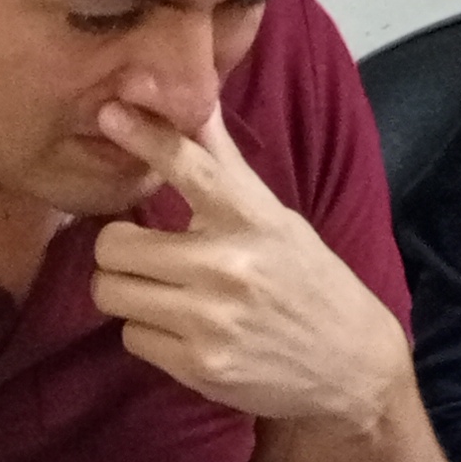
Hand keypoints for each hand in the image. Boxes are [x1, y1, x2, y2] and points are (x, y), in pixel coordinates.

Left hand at [91, 103, 412, 435]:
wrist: (350, 364)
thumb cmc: (307, 280)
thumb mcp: (276, 217)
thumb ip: (225, 165)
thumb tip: (194, 96)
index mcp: (252, 218)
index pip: (187, 163)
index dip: (143, 134)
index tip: (110, 112)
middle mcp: (229, 265)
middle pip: (114, 245)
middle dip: (121, 250)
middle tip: (145, 255)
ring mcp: (211, 320)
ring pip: (113, 292)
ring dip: (130, 292)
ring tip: (164, 294)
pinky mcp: (199, 366)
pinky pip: (131, 337)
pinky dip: (149, 333)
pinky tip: (184, 330)